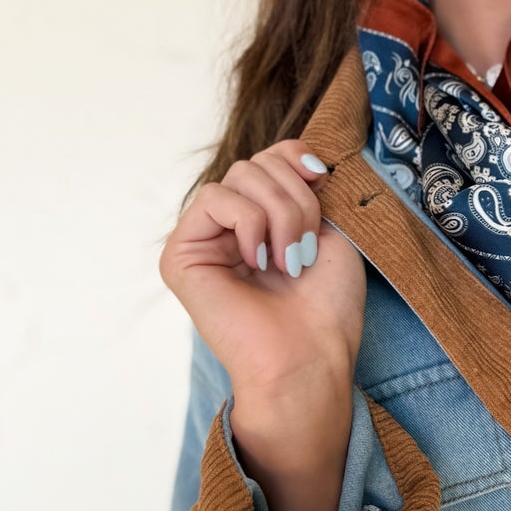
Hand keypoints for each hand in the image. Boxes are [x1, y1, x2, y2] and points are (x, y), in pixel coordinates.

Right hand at [158, 140, 366, 402]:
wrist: (310, 358)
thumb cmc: (326, 308)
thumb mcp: (330, 231)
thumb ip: (306, 186)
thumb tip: (299, 152)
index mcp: (263, 221)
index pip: (271, 156)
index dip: (297, 159)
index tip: (323, 183)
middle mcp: (229, 227)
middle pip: (258, 163)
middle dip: (296, 198)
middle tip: (307, 248)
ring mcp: (202, 239)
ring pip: (240, 175)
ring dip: (281, 213)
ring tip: (289, 261)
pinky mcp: (180, 254)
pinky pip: (214, 199)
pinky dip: (249, 224)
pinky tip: (258, 262)